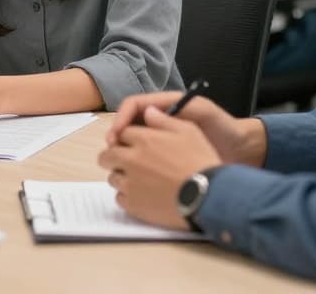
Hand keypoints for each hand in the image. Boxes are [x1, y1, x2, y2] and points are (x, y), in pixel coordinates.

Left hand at [98, 107, 221, 229]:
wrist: (207, 196)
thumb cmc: (200, 161)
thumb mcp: (189, 131)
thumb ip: (164, 120)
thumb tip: (148, 111)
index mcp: (143, 140)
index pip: (122, 133)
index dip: (127, 137)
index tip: (133, 142)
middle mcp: (131, 160)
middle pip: (108, 155)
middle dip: (114, 155)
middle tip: (127, 161)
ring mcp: (130, 184)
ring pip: (112, 177)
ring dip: (121, 176)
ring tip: (138, 179)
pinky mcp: (133, 205)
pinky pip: (119, 198)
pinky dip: (127, 195)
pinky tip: (142, 195)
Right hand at [107, 91, 266, 166]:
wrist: (242, 151)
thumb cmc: (224, 129)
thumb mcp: (204, 113)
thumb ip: (180, 109)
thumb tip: (149, 111)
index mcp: (165, 107)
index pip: (133, 106)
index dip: (121, 119)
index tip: (117, 136)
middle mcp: (158, 123)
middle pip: (127, 125)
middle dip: (116, 137)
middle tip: (113, 154)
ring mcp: (160, 141)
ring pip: (131, 143)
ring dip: (122, 153)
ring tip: (120, 166)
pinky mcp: (164, 160)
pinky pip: (143, 160)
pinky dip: (134, 167)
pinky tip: (134, 177)